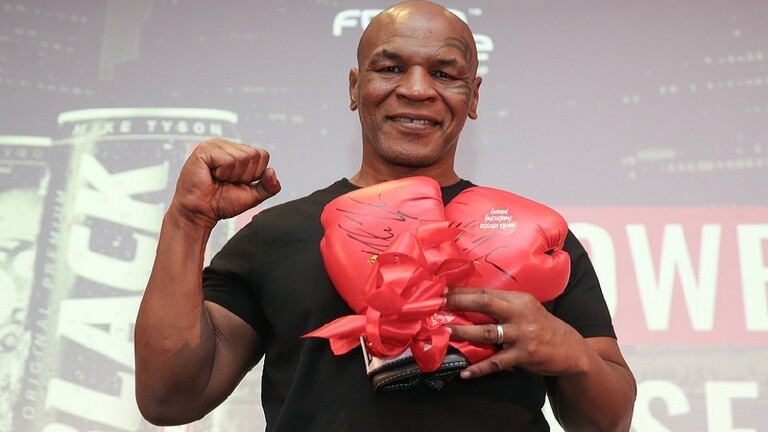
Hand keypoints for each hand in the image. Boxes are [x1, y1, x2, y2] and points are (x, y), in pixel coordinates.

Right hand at [170, 138, 280, 229]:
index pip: (262, 155)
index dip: (254, 174)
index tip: (238, 183)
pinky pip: (227, 160)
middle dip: (244, 176)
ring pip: (242, 158)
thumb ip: (268, 186)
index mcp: (238, 152)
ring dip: (232, 175)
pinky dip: (222, 173)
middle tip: (226, 182)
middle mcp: (227, 145)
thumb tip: (272, 172)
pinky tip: (211, 175)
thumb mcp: (252, 196)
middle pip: (254, 155)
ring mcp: (215, 145)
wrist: (199, 212)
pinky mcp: (204, 149)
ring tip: (218, 179)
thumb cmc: (220, 203)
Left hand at [443, 287, 591, 378]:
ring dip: (464, 332)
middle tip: (437, 304)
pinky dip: (479, 369)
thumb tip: (468, 303)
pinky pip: (496, 362)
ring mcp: (521, 335)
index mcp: (518, 299)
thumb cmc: (541, 327)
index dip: (462, 291)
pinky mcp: (523, 355)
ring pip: (487, 332)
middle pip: (484, 304)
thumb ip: (502, 306)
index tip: (441, 290)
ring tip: (446, 333)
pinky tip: (465, 373)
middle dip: (459, 303)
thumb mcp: (525, 309)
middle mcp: (519, 313)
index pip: (485, 291)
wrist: (569, 349)